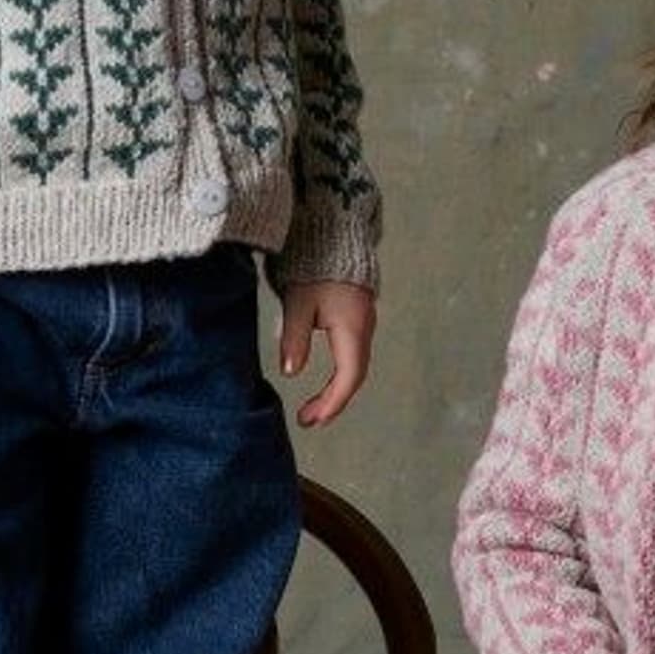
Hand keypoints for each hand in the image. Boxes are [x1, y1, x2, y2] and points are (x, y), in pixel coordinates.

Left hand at [277, 279, 375, 429]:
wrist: (334, 232)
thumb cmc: (315, 264)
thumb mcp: (298, 302)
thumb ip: (294, 338)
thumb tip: (290, 372)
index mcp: (352, 328)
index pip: (348, 377)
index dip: (331, 403)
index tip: (311, 420)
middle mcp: (364, 329)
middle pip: (354, 376)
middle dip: (332, 403)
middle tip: (308, 420)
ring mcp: (364, 323)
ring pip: (355, 367)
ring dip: (336, 391)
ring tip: (314, 408)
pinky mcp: (358, 317)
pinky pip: (353, 355)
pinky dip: (340, 375)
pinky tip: (326, 382)